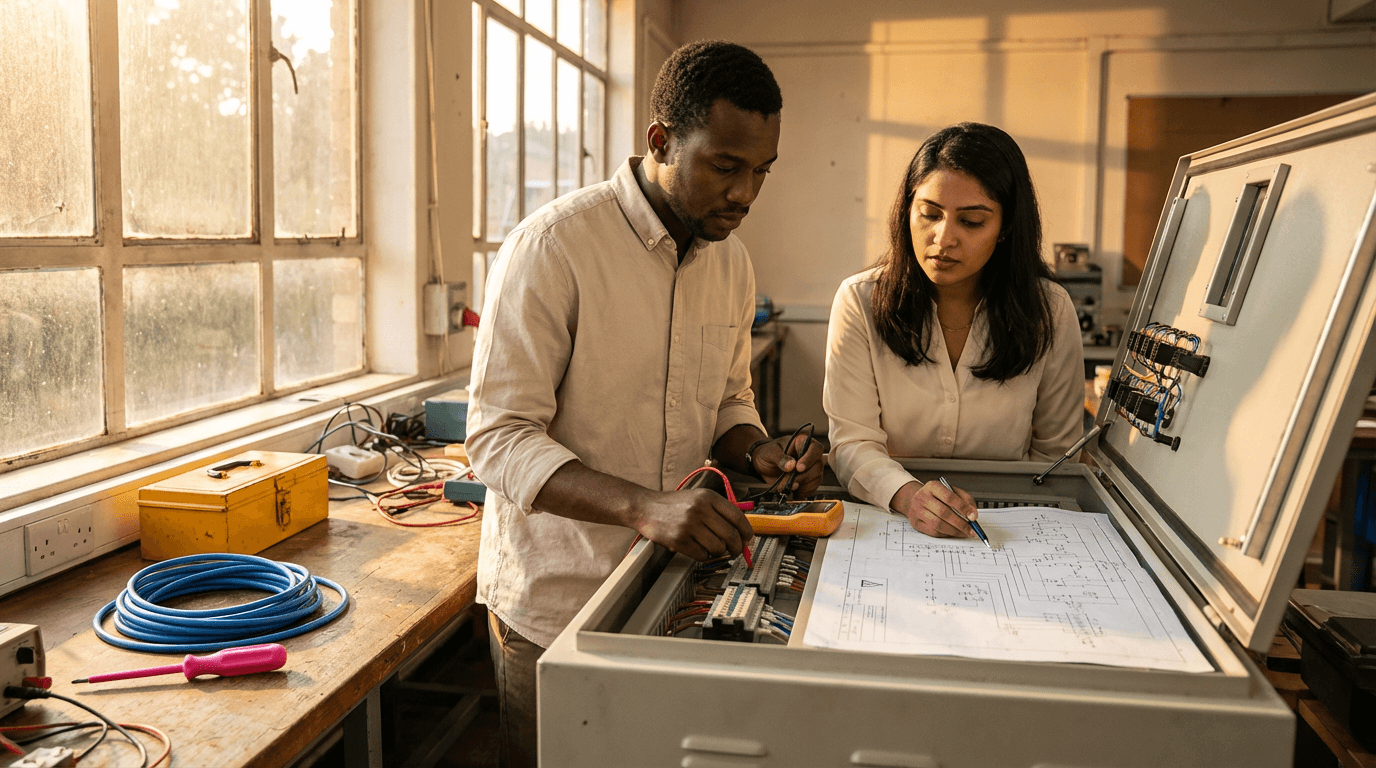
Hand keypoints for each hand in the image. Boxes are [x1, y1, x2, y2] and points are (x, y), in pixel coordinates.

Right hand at [630, 488, 754, 561]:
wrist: (645, 507)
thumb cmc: (673, 505)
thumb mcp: (698, 498)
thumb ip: (719, 511)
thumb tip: (742, 532)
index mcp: (708, 497)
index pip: (738, 517)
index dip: (747, 532)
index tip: (748, 540)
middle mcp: (700, 509)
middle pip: (731, 535)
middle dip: (737, 548)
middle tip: (735, 551)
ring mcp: (689, 524)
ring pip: (718, 547)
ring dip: (718, 552)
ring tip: (712, 548)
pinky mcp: (679, 539)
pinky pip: (702, 555)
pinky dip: (704, 556)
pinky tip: (698, 549)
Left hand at [749, 433, 825, 497]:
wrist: (763, 464)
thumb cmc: (768, 453)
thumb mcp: (770, 452)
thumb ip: (780, 458)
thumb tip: (791, 465)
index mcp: (802, 442)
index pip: (815, 449)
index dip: (809, 459)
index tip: (799, 468)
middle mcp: (810, 455)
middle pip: (817, 466)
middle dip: (802, 477)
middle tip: (788, 481)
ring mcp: (811, 468)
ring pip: (816, 478)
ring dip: (802, 486)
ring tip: (787, 487)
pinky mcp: (808, 480)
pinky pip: (812, 488)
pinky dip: (803, 492)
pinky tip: (794, 492)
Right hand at [891, 480, 977, 537]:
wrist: (917, 499)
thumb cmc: (937, 496)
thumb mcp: (952, 491)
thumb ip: (965, 500)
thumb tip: (973, 514)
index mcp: (932, 486)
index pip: (949, 497)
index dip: (963, 508)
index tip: (973, 516)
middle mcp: (922, 497)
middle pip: (943, 512)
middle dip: (960, 523)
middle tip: (971, 529)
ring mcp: (917, 511)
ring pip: (938, 524)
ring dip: (954, 531)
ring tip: (964, 532)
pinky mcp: (916, 523)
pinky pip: (933, 532)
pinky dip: (946, 534)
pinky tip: (953, 533)